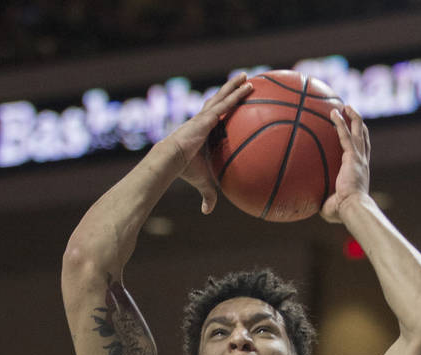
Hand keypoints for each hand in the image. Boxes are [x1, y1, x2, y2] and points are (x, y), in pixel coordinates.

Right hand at [169, 73, 252, 213]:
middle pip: (217, 101)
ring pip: (222, 97)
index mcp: (201, 131)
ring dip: (234, 86)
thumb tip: (207, 212)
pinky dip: (237, 94)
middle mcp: (203, 120)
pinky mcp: (208, 116)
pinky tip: (249, 86)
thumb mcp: (201, 183)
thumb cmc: (185, 170)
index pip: (212, 118)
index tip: (228, 104)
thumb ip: (208, 195)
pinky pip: (226, 102)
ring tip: (246, 76)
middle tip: (240, 82)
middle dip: (228, 91)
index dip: (220, 110)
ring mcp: (205, 116)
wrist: (171, 159)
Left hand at [320, 106, 370, 222]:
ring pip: (359, 131)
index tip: (354, 133)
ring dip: (353, 117)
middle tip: (351, 112)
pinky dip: (340, 122)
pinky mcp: (353, 157)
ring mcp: (359, 158)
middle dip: (358, 123)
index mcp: (359, 172)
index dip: (359, 141)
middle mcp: (362, 162)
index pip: (361, 152)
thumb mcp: (330, 204)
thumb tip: (306, 202)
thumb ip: (321, 199)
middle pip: (363, 137)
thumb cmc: (342, 212)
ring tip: (345, 106)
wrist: (352, 209)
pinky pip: (346, 135)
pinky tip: (334, 113)